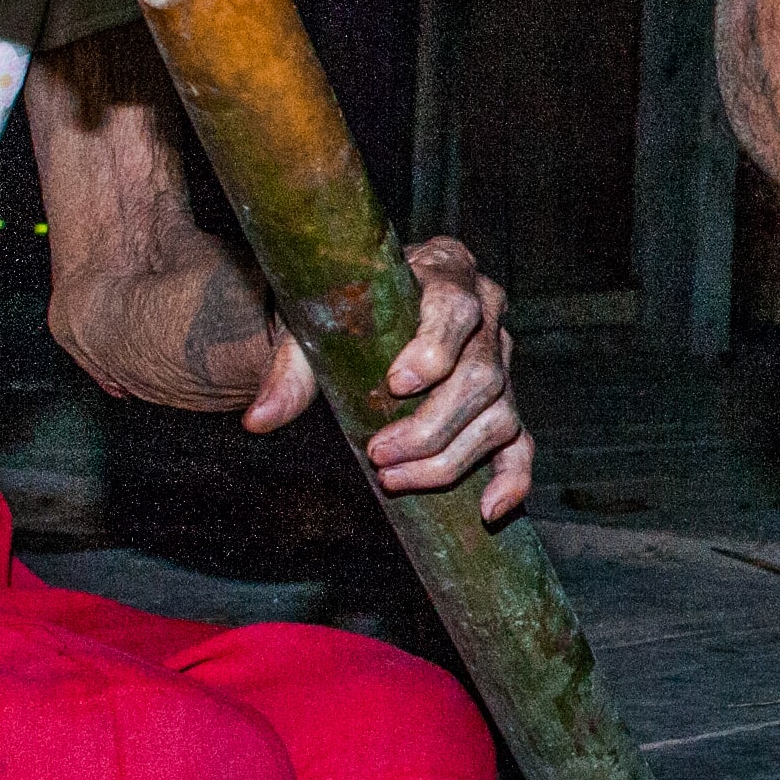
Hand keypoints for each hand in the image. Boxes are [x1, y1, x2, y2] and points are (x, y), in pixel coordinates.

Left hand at [251, 237, 533, 521]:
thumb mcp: (311, 324)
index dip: (434, 348)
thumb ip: (290, 370)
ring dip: (449, 458)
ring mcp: (501, 359)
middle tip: (377, 453)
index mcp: (445, 270)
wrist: (356, 319)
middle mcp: (487, 311)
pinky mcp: (504, 402)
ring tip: (392, 479)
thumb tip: (258, 419)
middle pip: (480, 375)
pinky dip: (512, 478)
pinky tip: (490, 508)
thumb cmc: (341, 311)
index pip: (456, 306)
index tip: (395, 384)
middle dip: (430, 426)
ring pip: (499, 415)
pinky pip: (521, 443)